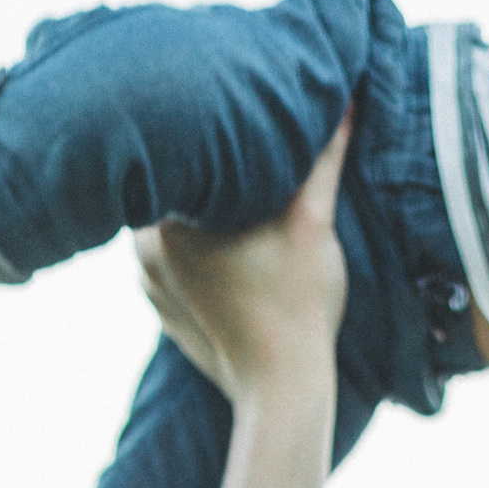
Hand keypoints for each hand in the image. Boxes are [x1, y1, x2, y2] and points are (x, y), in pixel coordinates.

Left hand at [134, 117, 350, 399]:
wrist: (283, 391)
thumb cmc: (297, 305)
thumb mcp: (312, 222)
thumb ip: (322, 158)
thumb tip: (343, 96)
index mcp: (168, 217)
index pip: (177, 150)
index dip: (205, 130)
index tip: (231, 118)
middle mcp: (145, 248)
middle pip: (173, 187)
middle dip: (205, 170)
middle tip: (240, 151)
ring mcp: (150, 284)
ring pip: (172, 225)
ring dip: (199, 211)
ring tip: (235, 198)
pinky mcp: (164, 311)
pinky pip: (174, 264)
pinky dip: (196, 253)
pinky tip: (228, 250)